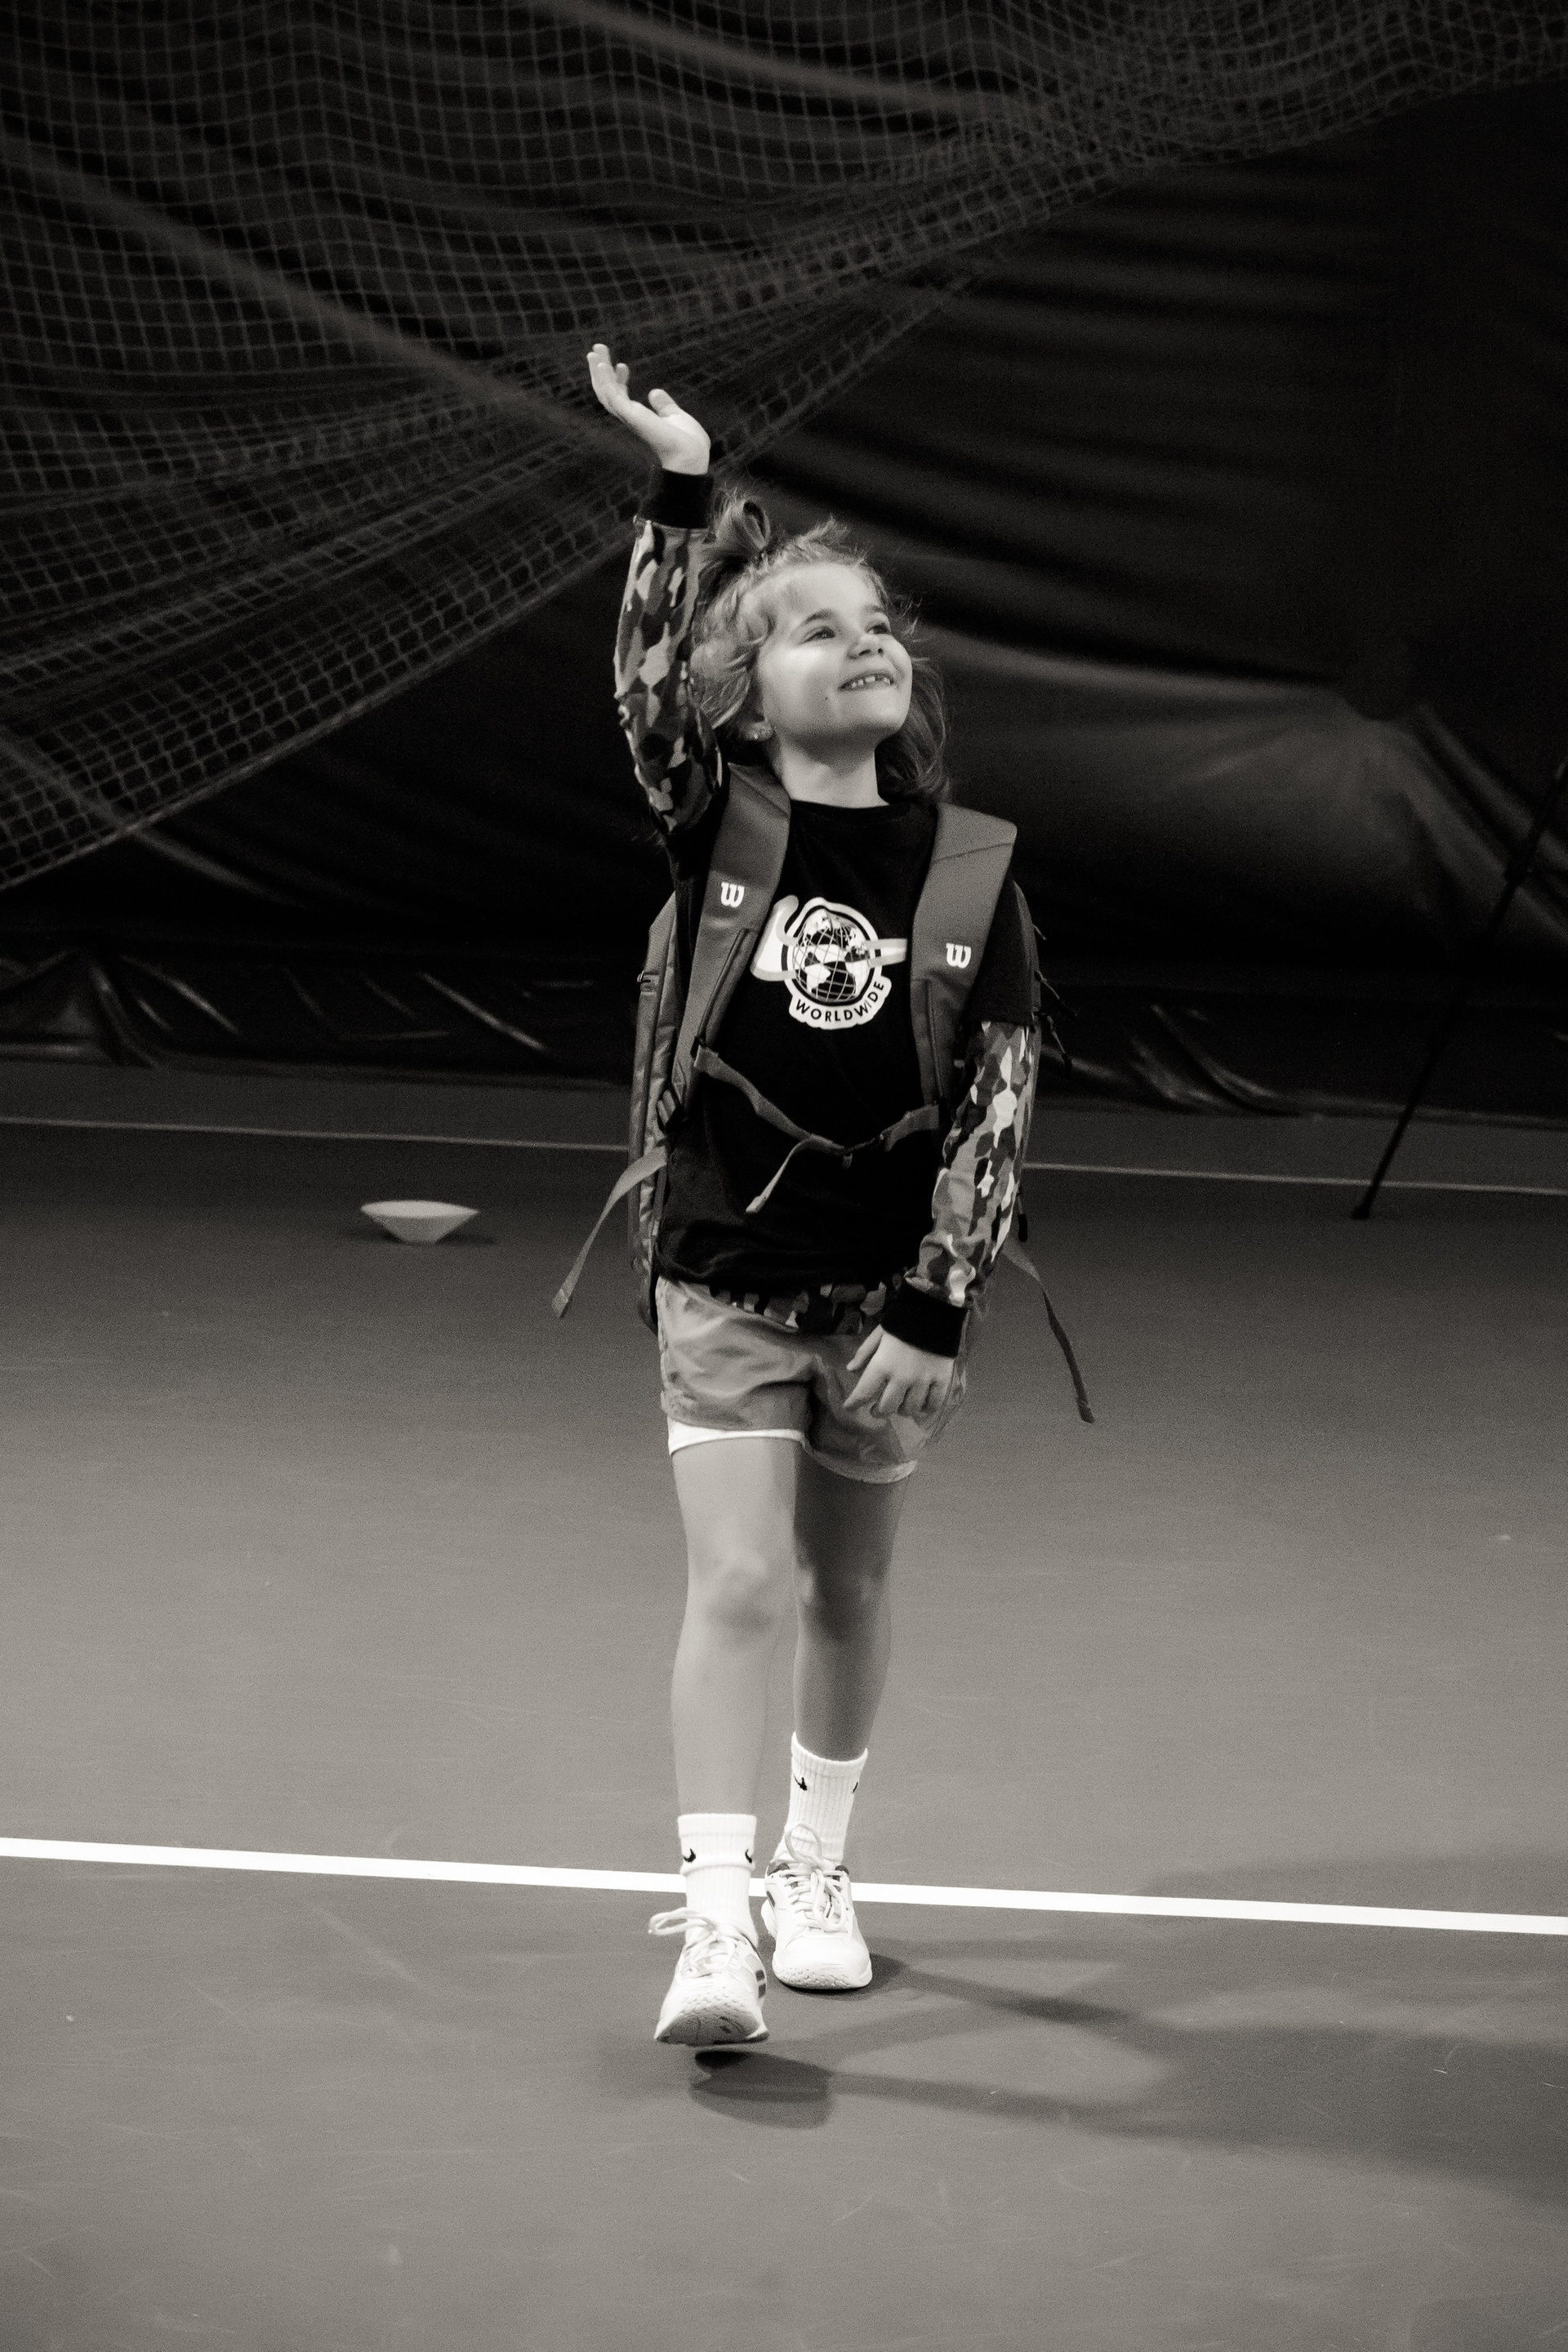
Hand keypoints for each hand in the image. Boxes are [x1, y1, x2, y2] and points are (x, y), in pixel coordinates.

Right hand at [586, 341, 709, 474]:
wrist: (691, 454)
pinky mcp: (631, 416)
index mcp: (640, 418)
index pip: (621, 396)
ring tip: (594, 352)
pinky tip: (604, 365)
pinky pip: (613, 397)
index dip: (619, 379)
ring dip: (597, 372)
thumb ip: (664, 405)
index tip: (623, 365)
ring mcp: (630, 417)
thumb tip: (654, 392)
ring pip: (605, 393)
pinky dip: (606, 381)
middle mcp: (631, 418)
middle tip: (597, 349)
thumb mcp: (676, 416)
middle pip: (607, 392)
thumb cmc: (687, 442)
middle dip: (601, 371)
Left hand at [843, 1327, 955, 1420]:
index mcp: (882, 1365)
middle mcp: (901, 1378)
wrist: (935, 1310)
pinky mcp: (941, 1380)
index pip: (863, 1392)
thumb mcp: (878, 1334)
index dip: (854, 1403)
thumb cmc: (902, 1321)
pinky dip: (926, 1410)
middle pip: (887, 1407)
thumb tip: (850, 1370)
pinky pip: (933, 1404)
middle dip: (878, 1412)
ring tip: (899, 1408)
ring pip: (910, 1409)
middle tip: (876, 1410)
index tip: (849, 1407)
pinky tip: (921, 1408)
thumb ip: (864, 1353)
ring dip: (901, 1411)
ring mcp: (923, 1381)